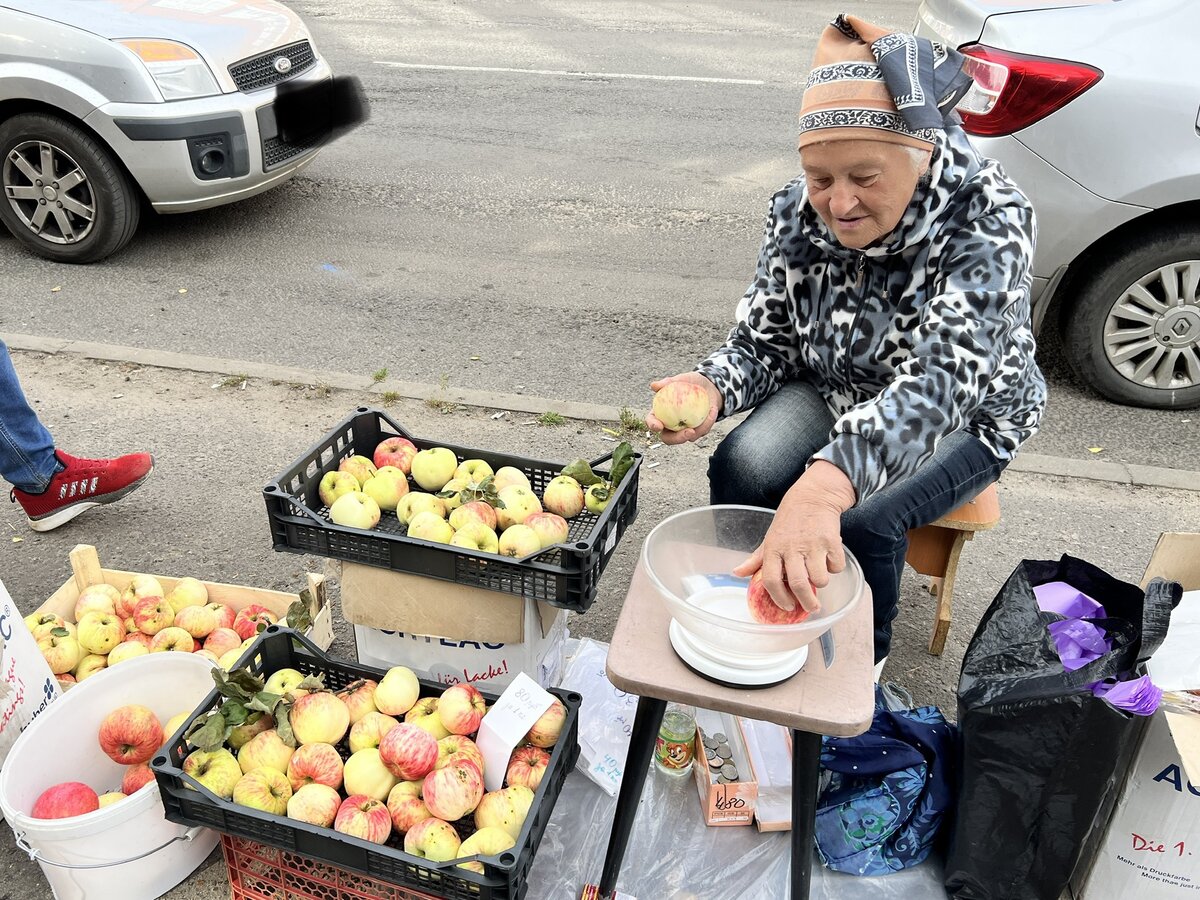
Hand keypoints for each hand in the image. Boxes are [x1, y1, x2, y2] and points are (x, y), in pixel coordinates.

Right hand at [645, 373, 721, 444]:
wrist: (708, 387)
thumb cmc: (690, 382)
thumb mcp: (681, 379)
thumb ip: (668, 382)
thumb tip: (654, 386)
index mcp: (660, 413)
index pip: (652, 421)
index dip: (652, 425)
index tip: (659, 425)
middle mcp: (670, 425)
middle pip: (668, 438)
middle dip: (678, 439)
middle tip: (689, 432)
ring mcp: (683, 430)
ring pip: (688, 437)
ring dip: (700, 429)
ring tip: (709, 413)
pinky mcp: (697, 431)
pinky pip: (702, 431)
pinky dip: (708, 422)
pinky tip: (713, 410)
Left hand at [732, 462, 856, 612]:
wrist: (813, 496)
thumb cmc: (789, 521)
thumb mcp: (769, 538)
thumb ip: (756, 559)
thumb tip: (737, 573)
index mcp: (773, 548)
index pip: (770, 579)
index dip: (779, 597)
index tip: (787, 606)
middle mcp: (792, 547)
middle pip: (797, 584)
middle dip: (806, 602)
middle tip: (811, 608)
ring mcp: (813, 544)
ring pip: (820, 579)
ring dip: (821, 583)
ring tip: (819, 576)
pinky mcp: (831, 541)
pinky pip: (836, 567)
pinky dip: (834, 568)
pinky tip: (829, 559)